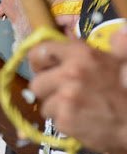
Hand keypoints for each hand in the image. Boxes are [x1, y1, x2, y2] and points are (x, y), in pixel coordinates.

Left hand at [28, 39, 126, 153]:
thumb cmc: (125, 90)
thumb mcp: (111, 61)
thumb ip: (86, 50)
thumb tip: (79, 31)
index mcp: (82, 54)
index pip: (41, 51)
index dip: (38, 61)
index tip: (43, 68)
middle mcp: (71, 73)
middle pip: (36, 83)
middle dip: (47, 90)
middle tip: (64, 93)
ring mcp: (66, 97)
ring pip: (44, 104)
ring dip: (56, 108)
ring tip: (78, 107)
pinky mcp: (65, 119)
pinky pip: (53, 120)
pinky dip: (65, 122)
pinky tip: (82, 120)